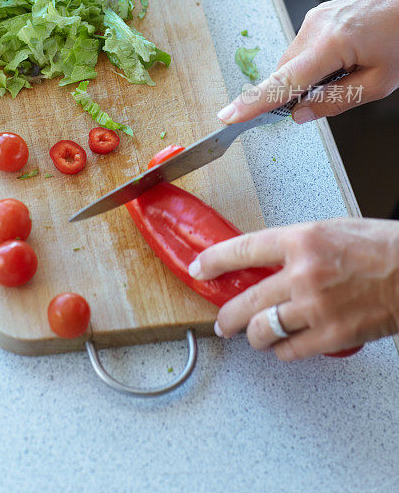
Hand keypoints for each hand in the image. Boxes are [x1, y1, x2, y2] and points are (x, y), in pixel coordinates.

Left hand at [188, 218, 398, 359]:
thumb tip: (268, 261)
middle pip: (246, 301)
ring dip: (252, 336)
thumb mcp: (330, 229)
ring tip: (251, 336)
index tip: (199, 268)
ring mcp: (315, 307)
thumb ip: (296, 245)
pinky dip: (282, 350)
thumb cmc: (381, 247)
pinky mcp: (331, 335)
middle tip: (222, 321)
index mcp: (301, 240)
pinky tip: (284, 345)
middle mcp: (303, 273)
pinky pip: (290, 350)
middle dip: (226, 316)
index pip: (243, 249)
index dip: (214, 261)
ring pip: (262, 330)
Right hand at [217, 0, 398, 123]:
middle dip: (298, 91)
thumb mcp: (379, 81)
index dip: (254, 102)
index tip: (229, 116)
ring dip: (309, 75)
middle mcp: (314, 27)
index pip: (283, 81)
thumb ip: (337, 101)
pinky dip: (314, 61)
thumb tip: (301, 114)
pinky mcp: (317, 15)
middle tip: (330, 95)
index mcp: (331, 44)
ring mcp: (314, 18)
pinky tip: (342, 58)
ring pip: (295, 61)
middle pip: (287, 73)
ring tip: (347, 70)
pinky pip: (304, 47)